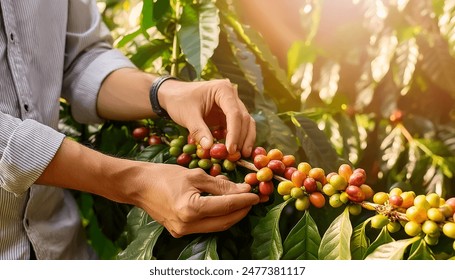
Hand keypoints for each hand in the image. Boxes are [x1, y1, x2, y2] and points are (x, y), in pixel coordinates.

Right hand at [134, 163, 259, 237]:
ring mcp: (183, 231)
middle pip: (224, 221)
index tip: (257, 194)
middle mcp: (187, 225)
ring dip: (231, 215)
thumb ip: (220, 184)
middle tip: (253, 199)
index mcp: (191, 209)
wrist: (138, 185)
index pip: (226, 206)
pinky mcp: (180, 232)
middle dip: (241, 211)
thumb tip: (242, 189)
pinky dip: (217, 217)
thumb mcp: (195, 175)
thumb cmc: (164, 175)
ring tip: (242, 202)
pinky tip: (223, 205)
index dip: (244, 200)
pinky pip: (206, 226)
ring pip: (217, 226)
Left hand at [158, 79, 255, 157]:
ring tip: (241, 155)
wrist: (173, 95)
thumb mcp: (187, 115)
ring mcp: (231, 104)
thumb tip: (209, 148)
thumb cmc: (179, 100)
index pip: (234, 113)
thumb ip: (198, 131)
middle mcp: (231, 95)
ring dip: (245, 139)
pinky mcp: (228, 114)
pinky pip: (238, 126)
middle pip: (244, 118)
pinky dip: (238, 138)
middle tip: (236, 155)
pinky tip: (235, 150)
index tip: (230, 149)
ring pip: (246, 122)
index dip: (234, 133)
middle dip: (242, 138)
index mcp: (223, 90)